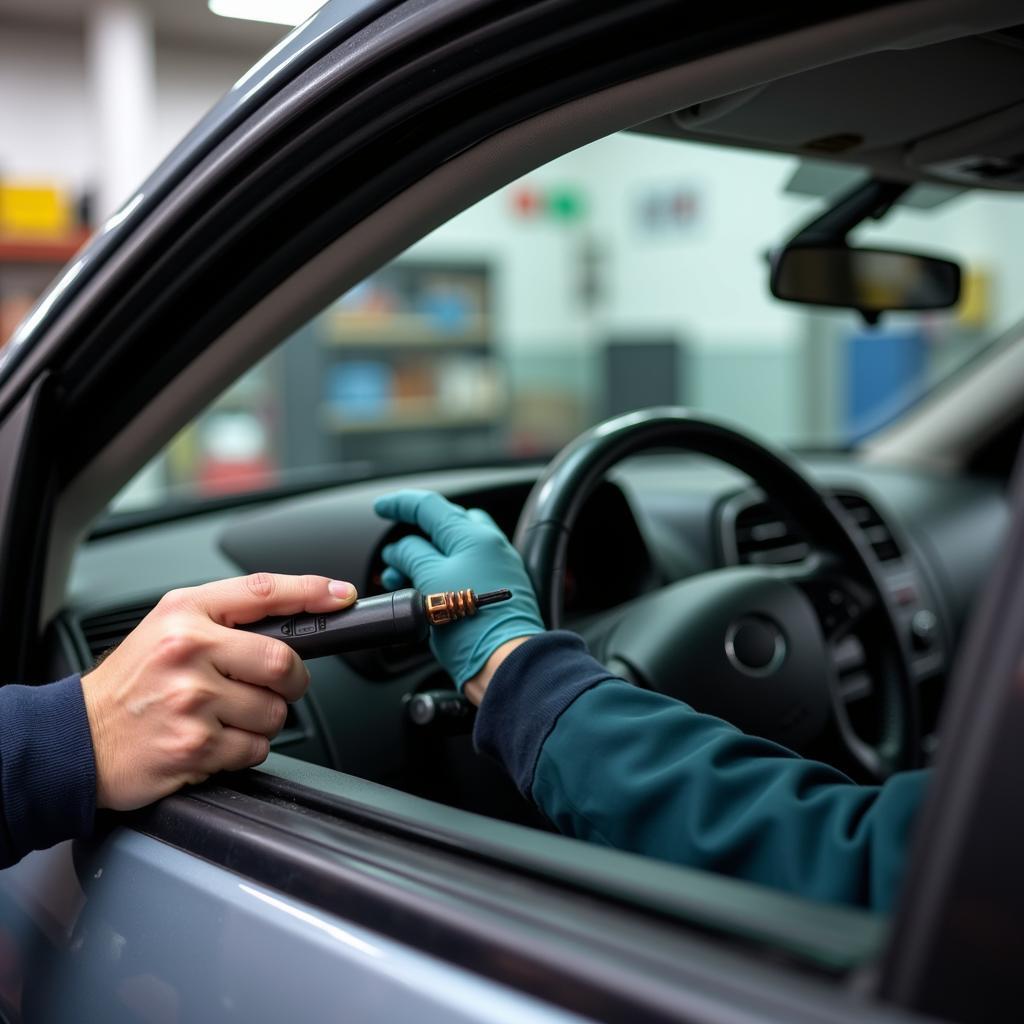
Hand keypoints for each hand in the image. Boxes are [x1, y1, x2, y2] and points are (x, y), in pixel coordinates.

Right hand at [80, 573, 357, 809]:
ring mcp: (191, 700)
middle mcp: (188, 650)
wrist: (77, 740)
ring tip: (224, 717)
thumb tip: (293, 618)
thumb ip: (225, 618)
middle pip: (283, 661)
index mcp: (185, 613)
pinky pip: (254, 749)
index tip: (341, 595)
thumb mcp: (167, 628)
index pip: (264, 592)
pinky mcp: (194, 746)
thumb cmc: (130, 684)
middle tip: (274, 686)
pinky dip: (244, 750)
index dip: (311, 592)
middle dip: (291, 680)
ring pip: (274, 711)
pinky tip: (212, 742)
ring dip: (263, 720)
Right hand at [374, 490, 543, 687]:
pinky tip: (423, 591)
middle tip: (391, 558)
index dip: (401, 504)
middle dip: (412, 538)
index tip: (382, 507)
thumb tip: (398, 550)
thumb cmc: (473, 627)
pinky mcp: (494, 590)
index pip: (430, 507)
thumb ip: (411, 555)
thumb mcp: (429, 581)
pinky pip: (462, 570)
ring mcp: (495, 567)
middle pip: (443, 526)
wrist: (505, 664)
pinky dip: (438, 574)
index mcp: (473, 535)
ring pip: (451, 550)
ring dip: (422, 559)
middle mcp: (488, 546)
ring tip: (401, 579)